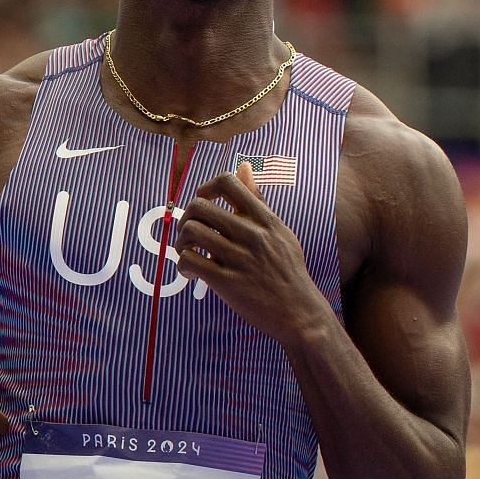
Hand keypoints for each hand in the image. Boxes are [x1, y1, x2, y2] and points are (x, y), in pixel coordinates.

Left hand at [174, 160, 331, 345]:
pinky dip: (182, 265)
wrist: (299, 313)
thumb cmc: (288, 271)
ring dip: (180, 242)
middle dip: (186, 218)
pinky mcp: (227, 282)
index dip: (205, 188)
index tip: (203, 202)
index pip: (228, 182)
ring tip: (187, 253)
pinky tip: (191, 273)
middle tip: (190, 235)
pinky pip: (189, 261)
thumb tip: (243, 166)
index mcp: (265, 219)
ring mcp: (239, 258)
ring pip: (190, 231)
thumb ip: (257, 200)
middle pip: (200, 206)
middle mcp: (252, 234)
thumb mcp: (279, 231)